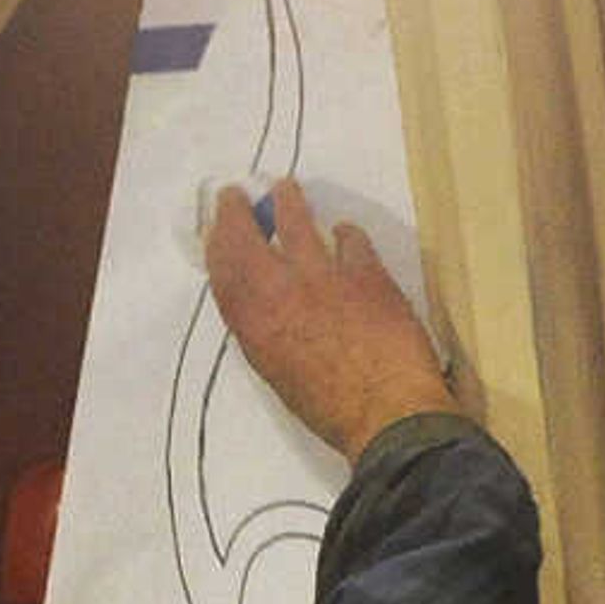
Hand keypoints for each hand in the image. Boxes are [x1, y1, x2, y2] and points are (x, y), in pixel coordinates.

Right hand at [204, 179, 457, 460]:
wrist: (388, 413)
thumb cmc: (331, 411)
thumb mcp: (280, 374)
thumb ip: (267, 333)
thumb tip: (268, 308)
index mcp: (255, 324)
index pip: (223, 269)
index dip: (217, 243)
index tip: (216, 227)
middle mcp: (280, 290)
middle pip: (247, 236)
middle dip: (237, 210)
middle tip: (237, 195)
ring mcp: (324, 275)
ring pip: (297, 220)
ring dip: (289, 201)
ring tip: (287, 189)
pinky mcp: (366, 270)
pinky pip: (350, 237)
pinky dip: (345, 233)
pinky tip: (345, 232)